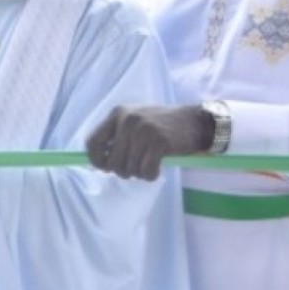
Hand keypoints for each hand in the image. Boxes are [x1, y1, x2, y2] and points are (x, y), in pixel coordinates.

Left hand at [85, 104, 213, 180]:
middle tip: (135, 169)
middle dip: (122, 171)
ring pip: (129, 169)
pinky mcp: (159, 142)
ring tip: (148, 165)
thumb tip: (100, 163)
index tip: (105, 168)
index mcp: (117, 113)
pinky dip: (151, 175)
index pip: (92, 142)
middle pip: (112, 162)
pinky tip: (158, 169)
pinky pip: (146, 171)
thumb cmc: (161, 125)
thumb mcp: (135, 122)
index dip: (96, 160)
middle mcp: (127, 120)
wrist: (195, 121)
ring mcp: (143, 130)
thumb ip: (117, 137)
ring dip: (139, 174)